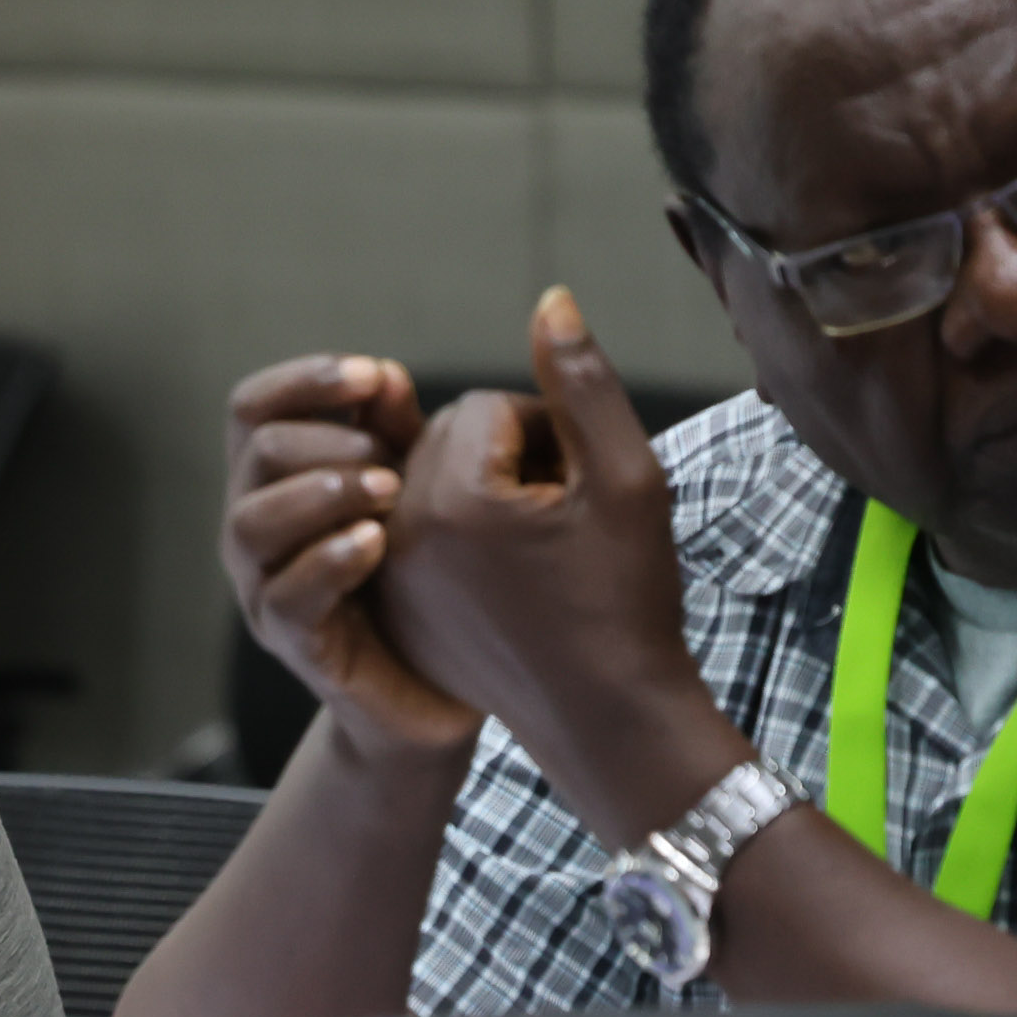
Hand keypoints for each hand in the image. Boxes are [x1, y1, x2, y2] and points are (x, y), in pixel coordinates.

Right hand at [221, 351, 479, 757]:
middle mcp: (254, 530)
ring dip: (323, 491)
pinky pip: (287, 595)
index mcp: (273, 483)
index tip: (371, 375)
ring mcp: (263, 588)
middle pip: (256, 452)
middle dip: (330, 438)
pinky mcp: (292, 643)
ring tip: (390, 491)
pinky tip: (378, 543)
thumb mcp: (411, 492)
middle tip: (395, 458)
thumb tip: (382, 374)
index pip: (252, 409)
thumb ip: (392, 435)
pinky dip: (330, 559)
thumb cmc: (416, 582)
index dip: (303, 379)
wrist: (428, 695)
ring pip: (252, 520)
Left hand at [373, 288, 743, 844]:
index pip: (491, 410)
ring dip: (485, 498)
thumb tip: (549, 302)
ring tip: (536, 552)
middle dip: (511, 464)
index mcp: (453, 497)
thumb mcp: (627, 480)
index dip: (553, 440)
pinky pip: (414, 535)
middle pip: (450, 441)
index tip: (580, 496)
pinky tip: (505, 581)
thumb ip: (583, 384)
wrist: (606, 715)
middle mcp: (402, 532)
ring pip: (432, 484)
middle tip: (561, 523)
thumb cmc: (627, 599)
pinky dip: (459, 542)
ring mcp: (389, 574)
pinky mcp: (391, 607)